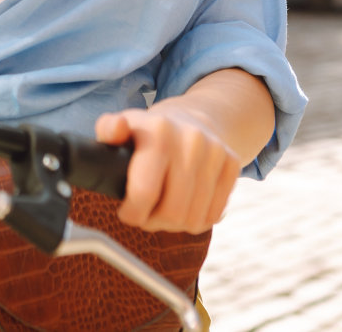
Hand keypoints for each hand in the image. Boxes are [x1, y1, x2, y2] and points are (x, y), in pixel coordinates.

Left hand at [94, 104, 241, 233]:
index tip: (127, 212)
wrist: (192, 117)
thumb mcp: (124, 127)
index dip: (132, 213)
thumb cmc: (150, 132)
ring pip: (194, 219)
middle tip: (145, 213)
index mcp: (159, 131)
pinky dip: (197, 219)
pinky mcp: (232, 165)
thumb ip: (109, 129)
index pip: (145, 192)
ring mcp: (215, 152)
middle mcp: (191, 140)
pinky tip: (184, 206)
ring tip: (163, 211)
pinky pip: (214, 215)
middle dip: (153, 222)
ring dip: (174, 224)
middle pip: (172, 213)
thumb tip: (115, 129)